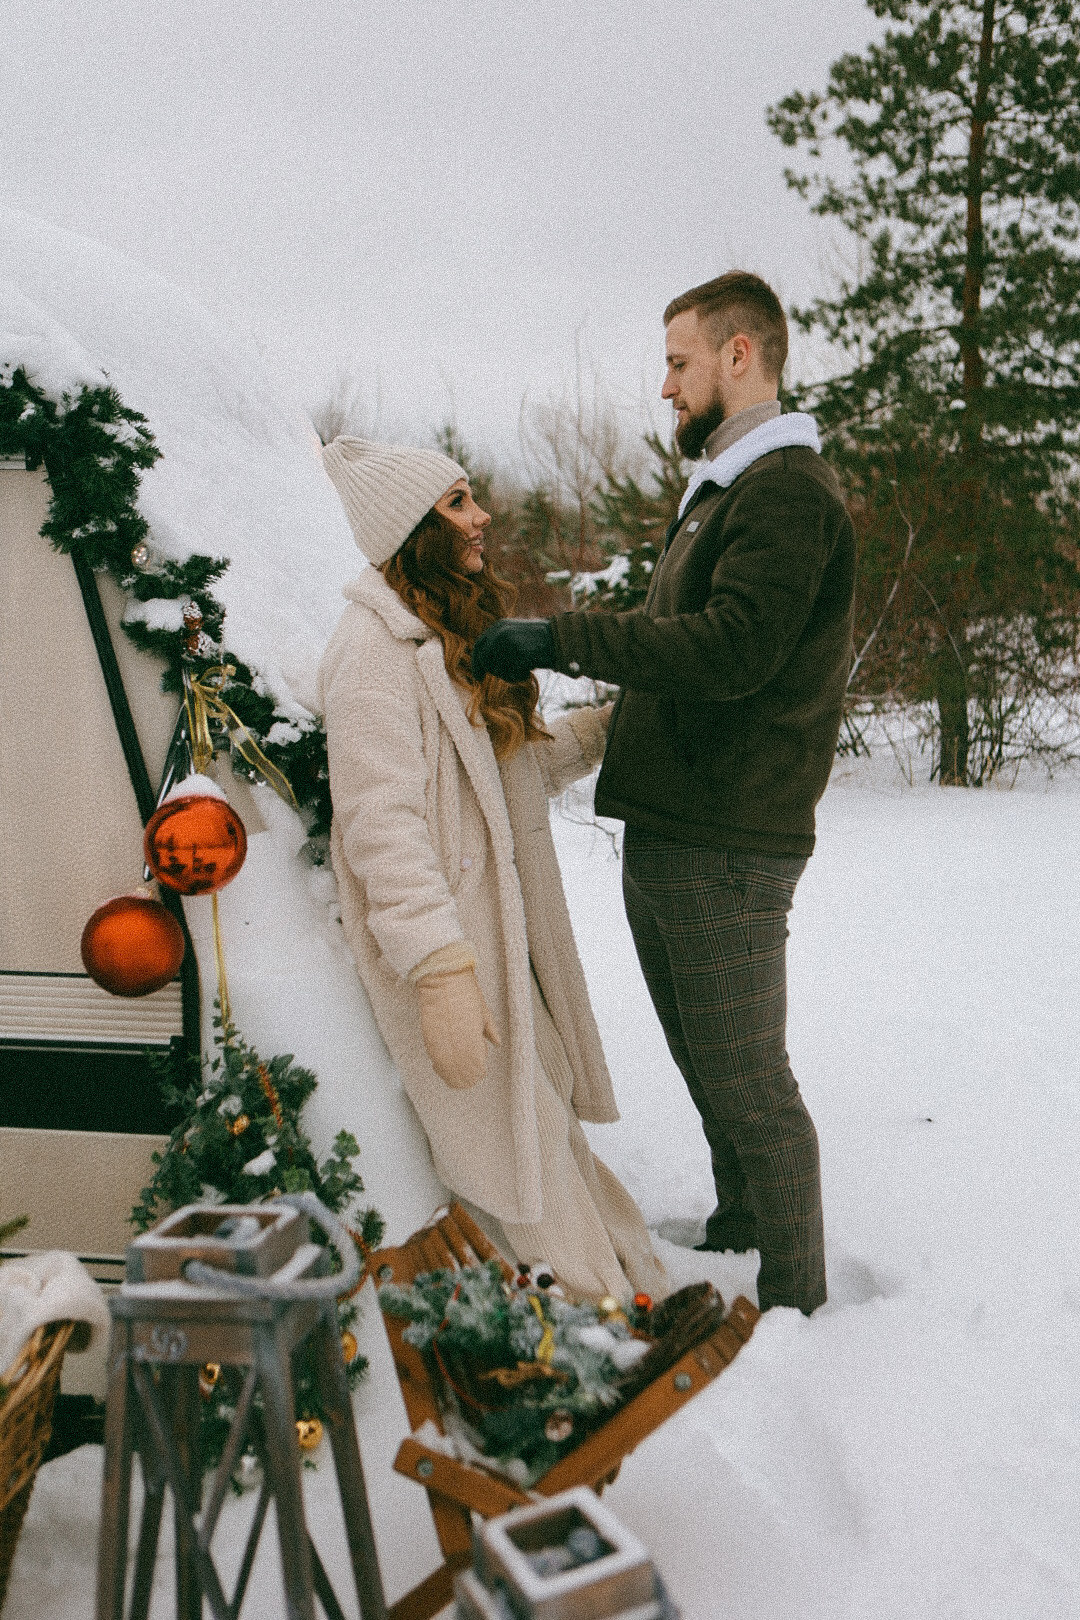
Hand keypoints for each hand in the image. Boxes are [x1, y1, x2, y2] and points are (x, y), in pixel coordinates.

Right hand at [415, 965, 500, 1089]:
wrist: (443, 981)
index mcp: (474, 1043)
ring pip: (447, 1073)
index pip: (477, 1071)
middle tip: (470, 1068)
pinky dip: (441, 1064)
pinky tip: (444, 1060)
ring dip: (453, 1072)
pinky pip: (435, 1061)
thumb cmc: (465, 994)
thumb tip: (496, 1043)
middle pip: (462, 1077)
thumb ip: (490, 1031)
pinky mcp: (428, 1041)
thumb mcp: (484, 1013)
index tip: (481, 1066)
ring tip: (457, 1064)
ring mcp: (441, 1047)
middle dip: (467, 1076)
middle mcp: (457, 1049)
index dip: (479, 1072)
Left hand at [472, 619, 555, 682]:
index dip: (476, 663)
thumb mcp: (515, 634)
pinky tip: (528, 672)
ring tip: (523, 670)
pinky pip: (511, 674)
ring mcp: (510, 643)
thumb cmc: (539, 641)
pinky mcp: (519, 654)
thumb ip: (499, 643)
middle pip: (485, 661)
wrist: (560, 639)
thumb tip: (483, 664)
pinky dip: (519, 677)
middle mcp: (501, 633)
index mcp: (498, 626)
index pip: (479, 646)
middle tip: (509, 676)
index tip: (478, 677)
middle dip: (494, 672)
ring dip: (509, 676)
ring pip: (497, 670)